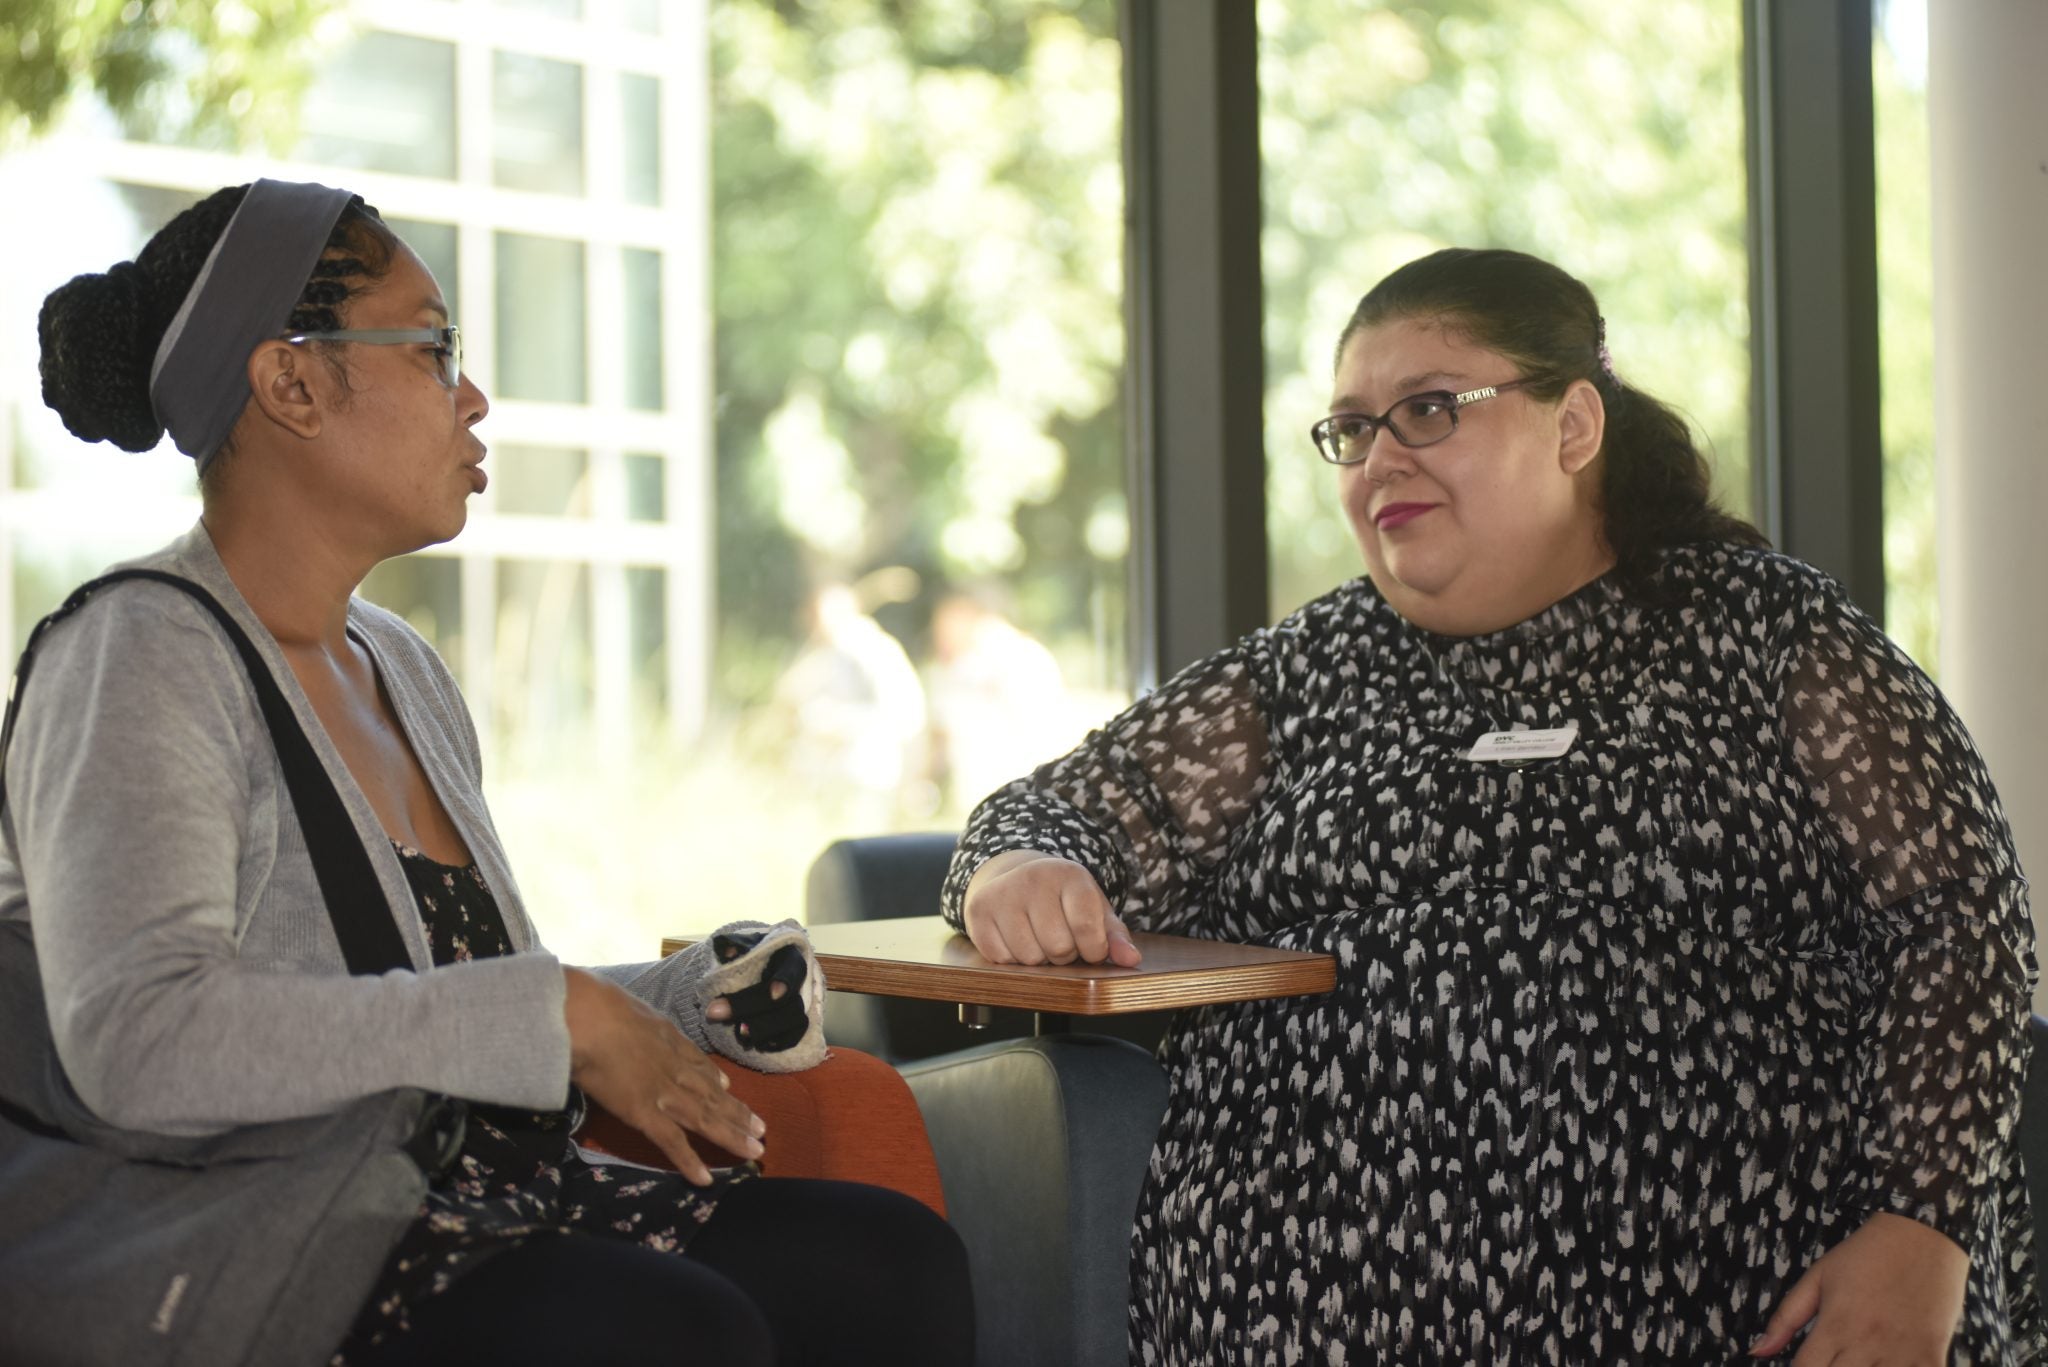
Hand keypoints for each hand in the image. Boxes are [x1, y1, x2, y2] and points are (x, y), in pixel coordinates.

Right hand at [562, 967, 764, 1184]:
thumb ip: (638, 1019)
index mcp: (667, 1038)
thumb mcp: (624, 1003)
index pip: (697, 1063)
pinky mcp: (645, 1114)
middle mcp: (673, 1066)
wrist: (584, 1018)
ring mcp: (663, 1092)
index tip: (728, 1087)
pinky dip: (689, 1161)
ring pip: (705, 1117)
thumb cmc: (593, 1004)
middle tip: (760, 1129)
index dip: (714, 1078)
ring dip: (731, 1135)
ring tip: (755, 1150)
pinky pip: (672, 1142)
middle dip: (736, 1112)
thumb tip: (640, 1023)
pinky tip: (705, 1179)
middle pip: (711, 1093)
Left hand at [706, 939, 809, 1050]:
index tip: (774, 994)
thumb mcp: (745, 944)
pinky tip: (759, 1045)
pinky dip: (778, 1042)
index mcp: (790, 959)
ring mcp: (802, 1004)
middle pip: (788, 1000)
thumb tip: (725, 949)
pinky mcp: (798, 1024)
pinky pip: (795, 1037)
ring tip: (739, 1033)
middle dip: (752, 1008)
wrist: (763, 968)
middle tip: (714, 1013)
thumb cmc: (753, 954)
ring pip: (795, 1020)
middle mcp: (800, 983)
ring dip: (766, 1029)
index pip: (792, 970)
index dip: (785, 982)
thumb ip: (735, 945)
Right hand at [963, 849, 1141, 966]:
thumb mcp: (1093, 909)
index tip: (1090, 945)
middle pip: (1058, 947)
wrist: (1014, 878)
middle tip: (1059, 938)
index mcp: (1069, 875)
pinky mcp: (978, 912)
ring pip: (1029, 958)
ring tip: (1038, 938)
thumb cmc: (1062, 900)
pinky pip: (1002, 959)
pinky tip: (1016, 939)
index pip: (1088, 930)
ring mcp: (1002, 894)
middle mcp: (1033, 878)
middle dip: (1064, 955)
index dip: (1093, 949)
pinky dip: (1013, 959)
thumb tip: (1131, 959)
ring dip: (1038, 960)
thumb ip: (1114, 935)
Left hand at [1749, 1211, 1967, 1362]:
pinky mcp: (1933, 1356)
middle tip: (1829, 1362)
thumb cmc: (1864, 1255)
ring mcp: (1902, 1353)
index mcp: (1835, 1325)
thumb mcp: (1817, 1278)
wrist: (1921, 1233)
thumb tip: (1756, 1351)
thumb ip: (1785, 1319)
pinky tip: (1890, 1366)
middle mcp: (1867, 1344)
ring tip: (1855, 1362)